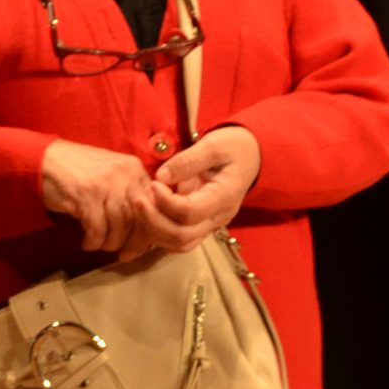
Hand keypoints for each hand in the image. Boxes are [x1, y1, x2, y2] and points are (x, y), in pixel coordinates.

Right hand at [38, 140, 158, 254]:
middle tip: (124, 254)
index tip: (141, 246)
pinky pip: (97, 228)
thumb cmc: (77, 172)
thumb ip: (129, 194)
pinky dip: (93, 241)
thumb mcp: (109, 175)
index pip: (155, 205)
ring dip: (111, 243)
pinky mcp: (85, 194)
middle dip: (134, 243)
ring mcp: (104, 183)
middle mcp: (123, 174)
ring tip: (99, 245)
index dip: (151, 231)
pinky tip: (86, 243)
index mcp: (133, 169)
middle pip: (140, 218)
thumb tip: (147, 230)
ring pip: (120, 226)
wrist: (42, 159)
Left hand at [147, 125, 261, 251]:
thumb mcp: (214, 145)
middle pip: (181, 235)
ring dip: (153, 229)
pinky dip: (160, 232)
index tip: (152, 183)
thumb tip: (162, 177)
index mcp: (224, 197)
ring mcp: (210, 225)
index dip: (165, 202)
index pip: (189, 212)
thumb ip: (188, 160)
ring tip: (140, 204)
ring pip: (178, 243)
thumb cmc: (233, 147)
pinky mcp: (201, 226)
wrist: (250, 157)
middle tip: (137, 198)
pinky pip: (179, 240)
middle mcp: (218, 218)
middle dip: (153, 220)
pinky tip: (149, 213)